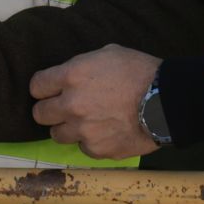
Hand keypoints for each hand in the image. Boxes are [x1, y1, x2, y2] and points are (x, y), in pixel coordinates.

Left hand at [29, 45, 161, 159]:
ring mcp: (83, 130)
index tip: (49, 90)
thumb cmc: (140, 71)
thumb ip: (82, 66)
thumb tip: (71, 75)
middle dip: (49, 110)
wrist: (167, 101)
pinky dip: (90, 142)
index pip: (36, 86)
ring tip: (84, 122)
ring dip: (67, 128)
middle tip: (63, 108)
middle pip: (40, 114)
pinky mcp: (98, 150)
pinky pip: (83, 148)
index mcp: (71, 76)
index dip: (43, 88)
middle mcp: (71, 105)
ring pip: (57, 135)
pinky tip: (104, 132)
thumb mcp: (108, 54)